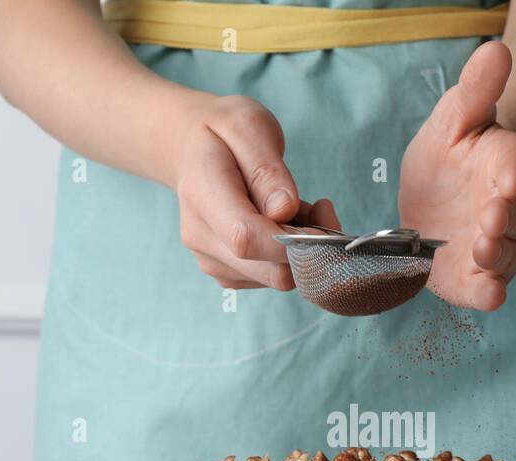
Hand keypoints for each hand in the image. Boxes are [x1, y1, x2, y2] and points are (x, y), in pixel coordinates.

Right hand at [175, 95, 339, 289]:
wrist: (192, 149)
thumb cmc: (223, 134)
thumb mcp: (249, 128)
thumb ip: (268, 171)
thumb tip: (285, 210)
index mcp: (201, 195)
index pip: (246, 238)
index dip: (293, 240)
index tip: (323, 220)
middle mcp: (200, 237)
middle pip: (270, 270)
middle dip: (309, 245)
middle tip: (320, 207)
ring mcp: (211, 260)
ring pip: (277, 276)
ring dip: (299, 249)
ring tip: (292, 209)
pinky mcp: (227, 274)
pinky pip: (271, 278)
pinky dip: (287, 256)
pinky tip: (280, 226)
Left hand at [399, 42, 515, 311]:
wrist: (435, 198)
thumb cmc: (450, 154)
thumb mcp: (453, 118)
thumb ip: (476, 91)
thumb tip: (497, 49)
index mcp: (505, 164)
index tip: (509, 176)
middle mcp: (509, 207)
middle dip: (507, 217)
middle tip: (490, 216)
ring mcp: (496, 245)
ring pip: (508, 253)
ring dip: (498, 254)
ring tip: (481, 250)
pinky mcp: (476, 277)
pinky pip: (488, 287)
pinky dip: (490, 293)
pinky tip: (489, 295)